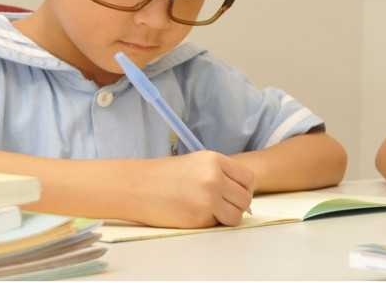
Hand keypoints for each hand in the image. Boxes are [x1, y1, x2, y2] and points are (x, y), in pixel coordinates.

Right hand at [133, 150, 254, 227]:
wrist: (137, 186)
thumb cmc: (164, 175)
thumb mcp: (196, 162)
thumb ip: (220, 173)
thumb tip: (242, 191)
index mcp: (214, 160)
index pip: (248, 177)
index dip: (244, 187)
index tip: (233, 192)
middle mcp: (214, 177)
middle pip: (245, 198)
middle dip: (237, 204)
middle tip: (221, 204)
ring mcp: (208, 198)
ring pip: (237, 215)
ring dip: (227, 216)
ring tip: (208, 210)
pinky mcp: (199, 217)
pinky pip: (219, 224)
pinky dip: (211, 223)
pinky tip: (195, 214)